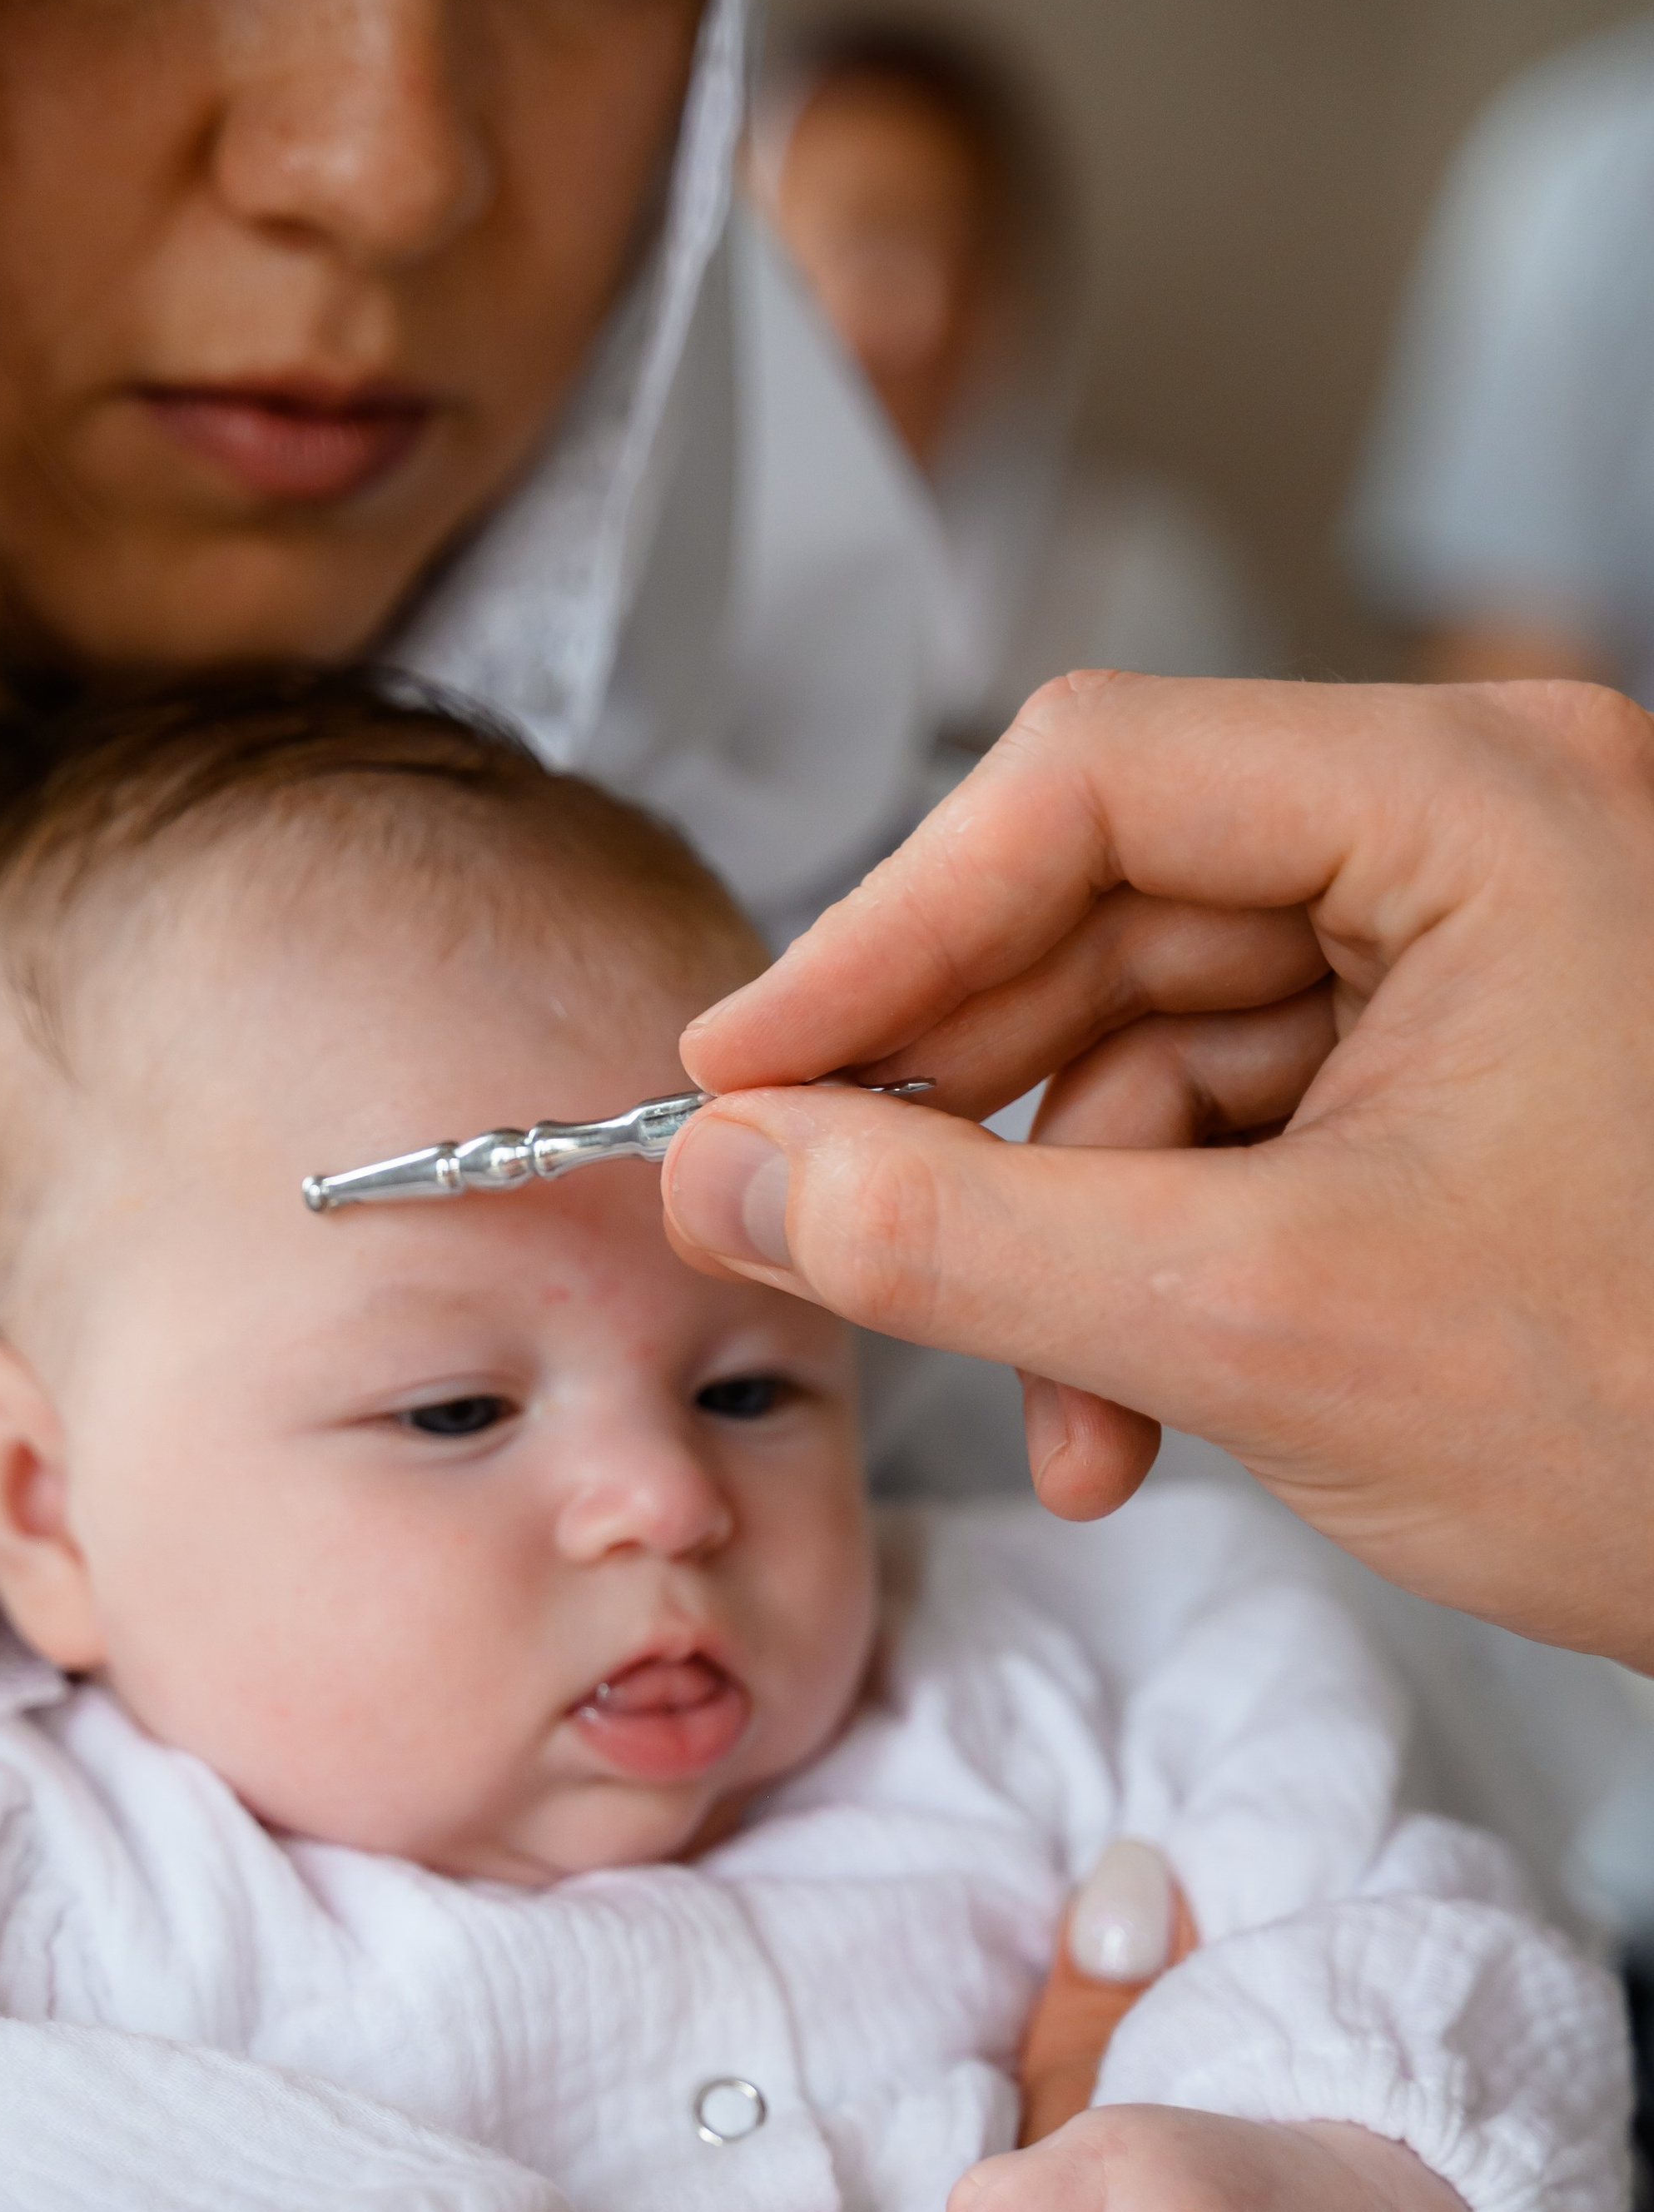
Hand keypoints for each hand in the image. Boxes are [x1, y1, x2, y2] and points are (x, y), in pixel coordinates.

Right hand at [664, 673, 1653, 1666]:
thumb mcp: (1262, 1324)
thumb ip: (959, 1241)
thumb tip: (728, 1178)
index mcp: (1479, 803)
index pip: (1086, 786)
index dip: (879, 936)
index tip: (737, 1076)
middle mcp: (1483, 840)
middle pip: (1105, 920)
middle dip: (971, 1128)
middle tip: (826, 1245)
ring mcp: (1481, 961)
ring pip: (1154, 1054)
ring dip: (1060, 1247)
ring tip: (1063, 1426)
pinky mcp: (1466, 1079)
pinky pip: (1234, 1136)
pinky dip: (1151, 1277)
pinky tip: (1129, 1419)